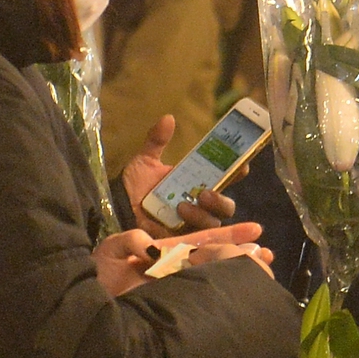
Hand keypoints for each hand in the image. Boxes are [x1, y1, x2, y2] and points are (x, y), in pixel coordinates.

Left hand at [93, 224, 270, 296]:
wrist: (81, 305)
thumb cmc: (94, 275)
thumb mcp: (110, 250)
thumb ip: (128, 241)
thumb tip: (149, 247)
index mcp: (163, 251)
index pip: (201, 239)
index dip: (227, 233)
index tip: (254, 229)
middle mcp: (172, 268)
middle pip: (213, 256)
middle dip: (240, 252)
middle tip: (267, 251)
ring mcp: (172, 285)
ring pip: (209, 274)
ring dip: (236, 270)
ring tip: (263, 266)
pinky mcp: (169, 302)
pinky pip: (196, 292)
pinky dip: (217, 292)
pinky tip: (239, 291)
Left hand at [123, 115, 237, 237]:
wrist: (117, 208)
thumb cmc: (135, 186)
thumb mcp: (146, 160)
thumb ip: (157, 140)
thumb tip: (168, 118)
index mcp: (198, 183)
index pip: (226, 178)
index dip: (237, 171)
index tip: (241, 164)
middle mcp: (200, 204)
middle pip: (226, 206)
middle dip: (220, 200)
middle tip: (204, 192)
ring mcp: (192, 223)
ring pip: (213, 223)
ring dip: (202, 214)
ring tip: (181, 206)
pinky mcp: (182, 239)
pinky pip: (197, 238)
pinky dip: (192, 231)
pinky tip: (179, 221)